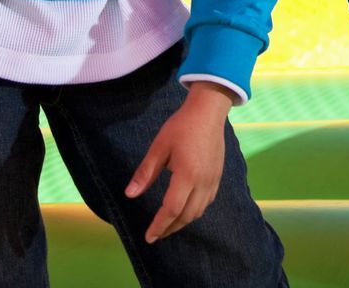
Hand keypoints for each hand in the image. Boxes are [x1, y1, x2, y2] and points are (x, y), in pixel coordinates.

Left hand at [127, 81, 232, 241]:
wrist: (208, 111)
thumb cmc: (181, 126)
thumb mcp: (159, 147)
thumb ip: (145, 173)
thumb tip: (130, 194)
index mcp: (187, 175)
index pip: (171, 209)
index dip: (159, 226)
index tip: (148, 237)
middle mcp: (202, 182)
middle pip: (186, 216)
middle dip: (170, 228)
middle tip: (155, 234)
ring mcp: (213, 180)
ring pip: (198, 211)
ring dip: (182, 221)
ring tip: (168, 224)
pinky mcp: (218, 176)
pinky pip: (207, 202)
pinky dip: (195, 211)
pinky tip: (185, 209)